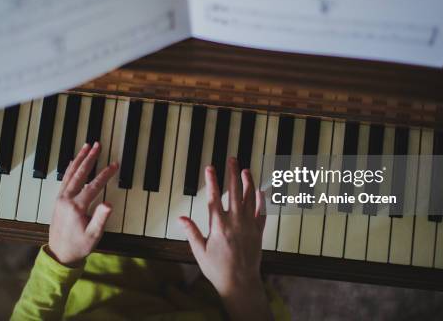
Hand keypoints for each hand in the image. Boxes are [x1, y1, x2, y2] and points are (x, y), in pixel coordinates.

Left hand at [48, 142, 117, 265]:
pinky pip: (65, 179)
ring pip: (70, 173)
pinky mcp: (58, 201)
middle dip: (89, 158)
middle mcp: (66, 200)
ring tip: (86, 147)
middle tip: (97, 145)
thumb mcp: (93, 235)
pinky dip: (70, 168)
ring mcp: (60, 199)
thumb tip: (109, 204)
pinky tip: (74, 161)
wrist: (59, 255)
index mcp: (76, 207)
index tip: (114, 164)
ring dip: (79, 159)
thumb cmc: (78, 246)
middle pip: (79, 173)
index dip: (105, 174)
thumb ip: (101, 219)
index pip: (93, 186)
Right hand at [180, 157, 271, 319]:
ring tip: (245, 170)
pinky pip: (261, 212)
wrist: (239, 283)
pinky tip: (260, 190)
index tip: (210, 167)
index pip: (214, 198)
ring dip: (248, 183)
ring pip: (250, 199)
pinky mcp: (258, 232)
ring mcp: (248, 227)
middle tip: (232, 160)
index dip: (212, 181)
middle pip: (235, 193)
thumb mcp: (199, 251)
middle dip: (233, 174)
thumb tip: (181, 218)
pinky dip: (261, 200)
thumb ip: (191, 232)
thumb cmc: (217, 269)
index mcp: (218, 227)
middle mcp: (235, 223)